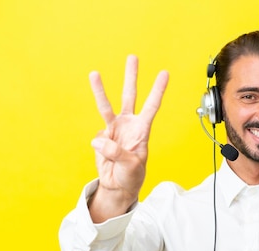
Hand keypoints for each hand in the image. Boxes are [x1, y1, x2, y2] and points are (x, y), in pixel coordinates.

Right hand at [88, 55, 168, 220]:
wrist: (118, 186)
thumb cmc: (131, 176)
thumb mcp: (130, 166)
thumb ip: (116, 152)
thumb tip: (99, 139)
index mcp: (142, 130)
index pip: (151, 106)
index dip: (158, 90)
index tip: (164, 73)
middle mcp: (129, 125)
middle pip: (130, 96)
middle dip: (131, 77)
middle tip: (132, 57)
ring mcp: (114, 129)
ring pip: (107, 105)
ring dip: (100, 90)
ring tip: (94, 73)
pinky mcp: (102, 137)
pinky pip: (98, 138)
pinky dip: (99, 146)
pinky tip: (105, 156)